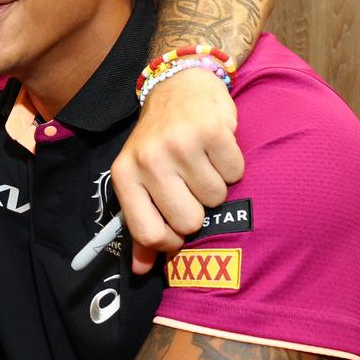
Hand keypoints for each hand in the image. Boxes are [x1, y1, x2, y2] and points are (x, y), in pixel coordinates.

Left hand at [112, 69, 243, 273]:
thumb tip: (142, 271)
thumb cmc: (158, 142)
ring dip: (216, 185)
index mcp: (125, 176)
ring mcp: (180, 144)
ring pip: (217, 198)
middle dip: (198, 210)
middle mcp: (149, 160)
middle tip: (191, 185)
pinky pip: (235, 173)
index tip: (178, 230)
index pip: (149, 234)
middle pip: (189, 222)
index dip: (171, 242)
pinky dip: (232, 166)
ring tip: (202, 162)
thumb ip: (141, 225)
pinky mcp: (212, 130)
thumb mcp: (139, 180)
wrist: (177, 88)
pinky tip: (216, 149)